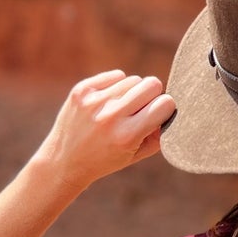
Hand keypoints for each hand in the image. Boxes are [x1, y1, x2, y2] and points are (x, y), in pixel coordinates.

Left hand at [30, 69, 175, 193]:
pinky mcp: (82, 90)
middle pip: (151, 84)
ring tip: (121, 109)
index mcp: (128, 135)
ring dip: (132, 92)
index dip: (165, 108)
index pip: (165, 103)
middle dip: (152, 95)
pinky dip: (116, 86)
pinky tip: (107, 102)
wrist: (64, 161)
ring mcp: (94, 101)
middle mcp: (111, 116)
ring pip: (133, 79)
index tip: (159, 114)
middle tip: (142, 109)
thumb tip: (173, 108)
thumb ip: (160, 134)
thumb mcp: (137, 155)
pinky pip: (115, 75)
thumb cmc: (106, 159)